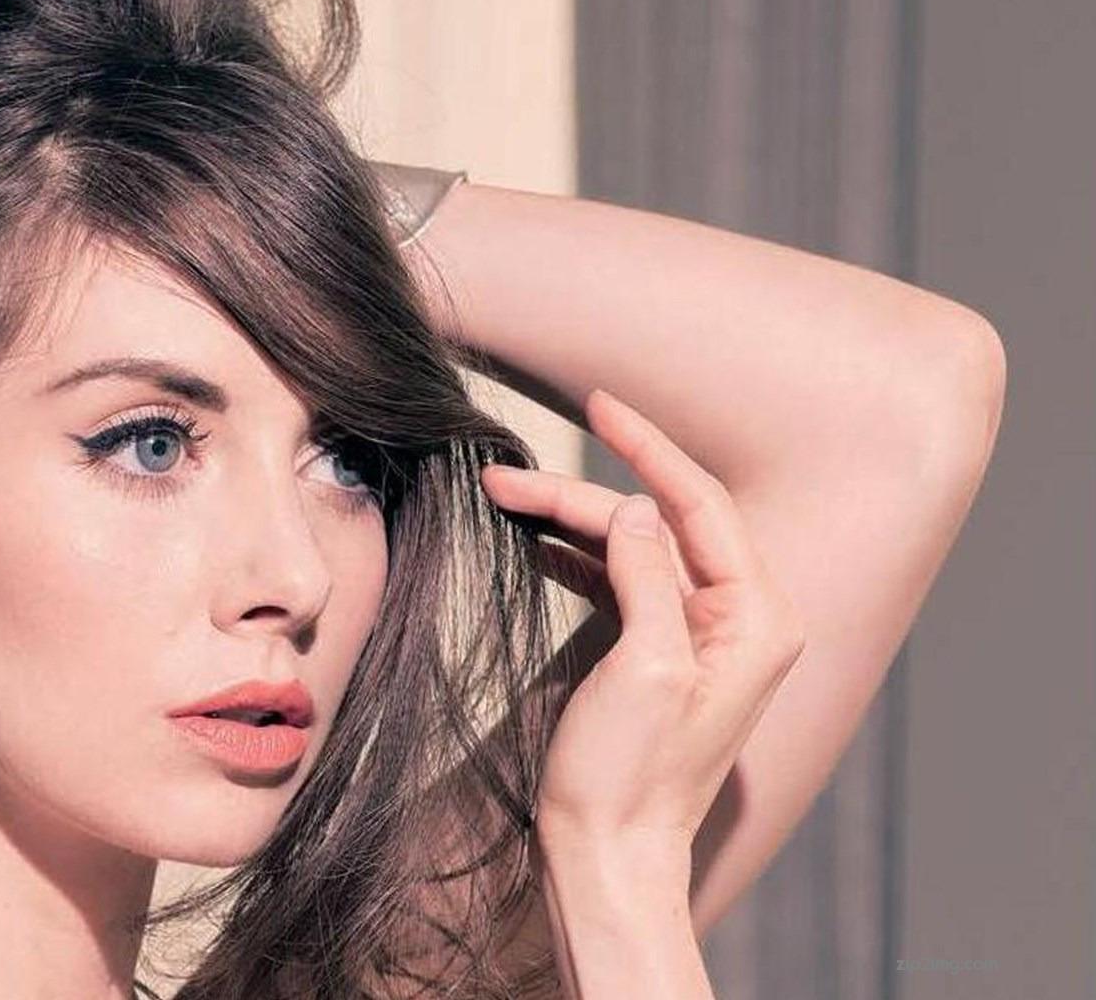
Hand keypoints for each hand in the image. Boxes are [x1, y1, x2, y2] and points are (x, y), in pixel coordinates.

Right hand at [479, 388, 807, 852]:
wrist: (609, 856)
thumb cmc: (631, 777)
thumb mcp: (645, 667)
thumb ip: (649, 577)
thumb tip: (638, 511)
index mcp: (756, 620)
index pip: (701, 505)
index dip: (647, 448)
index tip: (600, 402)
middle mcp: (738, 621)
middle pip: (658, 522)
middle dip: (581, 491)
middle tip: (505, 475)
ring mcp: (696, 636)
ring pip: (631, 547)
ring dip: (568, 520)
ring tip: (502, 494)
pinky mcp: (654, 653)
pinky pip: (617, 581)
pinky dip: (573, 554)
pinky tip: (529, 536)